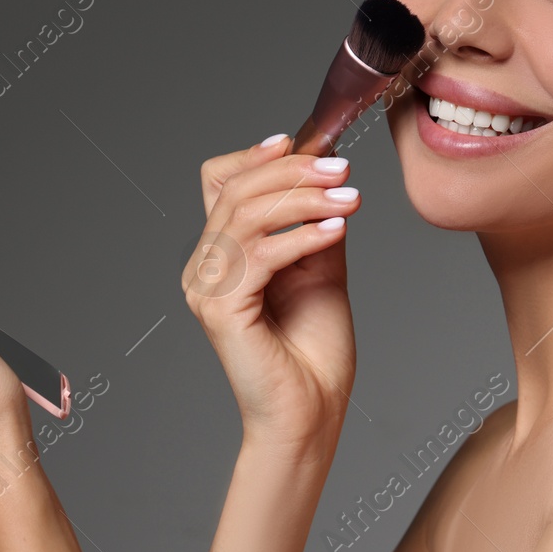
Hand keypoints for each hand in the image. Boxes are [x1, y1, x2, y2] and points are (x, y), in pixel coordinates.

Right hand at [184, 135, 359, 454]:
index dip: (253, 155)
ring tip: (349, 200)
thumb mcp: (321, 264)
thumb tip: (327, 164)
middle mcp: (203, 267)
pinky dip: (301, 236)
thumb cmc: (314, 348)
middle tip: (343, 172)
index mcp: (221, 252)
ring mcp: (205, 288)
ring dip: (304, 199)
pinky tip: (336, 231)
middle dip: (294, 172)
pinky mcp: (219, 310)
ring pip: (246, 216)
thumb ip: (314, 219)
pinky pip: (258, 255)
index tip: (297, 140)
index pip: (218, 180)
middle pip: (236, 191)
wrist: (312, 411)